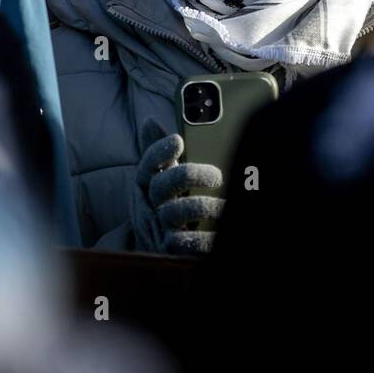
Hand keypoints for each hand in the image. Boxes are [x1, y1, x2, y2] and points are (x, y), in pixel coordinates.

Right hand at [130, 134, 223, 254]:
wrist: (157, 249)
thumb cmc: (165, 206)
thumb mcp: (160, 180)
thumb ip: (158, 153)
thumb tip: (149, 121)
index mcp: (147, 184)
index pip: (148, 164)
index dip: (160, 152)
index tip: (178, 140)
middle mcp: (150, 204)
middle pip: (163, 185)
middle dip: (191, 175)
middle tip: (218, 175)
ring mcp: (159, 228)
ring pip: (176, 212)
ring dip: (205, 207)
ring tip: (226, 207)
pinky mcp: (170, 250)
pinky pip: (186, 244)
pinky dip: (205, 239)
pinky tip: (221, 235)